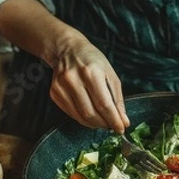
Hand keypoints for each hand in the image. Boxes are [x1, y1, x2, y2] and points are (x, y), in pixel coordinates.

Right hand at [0, 0, 129, 133]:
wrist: (67, 49)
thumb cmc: (93, 61)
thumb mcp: (110, 74)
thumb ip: (117, 99)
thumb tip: (123, 121)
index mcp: (91, 73)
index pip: (104, 104)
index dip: (113, 120)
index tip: (121, 129)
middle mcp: (73, 80)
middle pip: (90, 113)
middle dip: (104, 123)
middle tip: (112, 125)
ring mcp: (61, 87)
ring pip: (80, 117)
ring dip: (94, 124)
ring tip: (103, 121)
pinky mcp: (54, 93)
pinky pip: (71, 114)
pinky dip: (83, 119)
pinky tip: (90, 115)